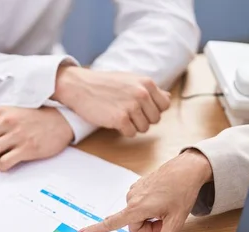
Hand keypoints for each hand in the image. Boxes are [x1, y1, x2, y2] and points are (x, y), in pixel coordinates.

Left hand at [0, 106, 73, 170]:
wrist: (61, 122)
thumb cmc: (35, 118)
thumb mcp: (12, 111)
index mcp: (1, 112)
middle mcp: (7, 122)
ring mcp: (17, 136)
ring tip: (0, 156)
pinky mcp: (27, 149)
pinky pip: (3, 163)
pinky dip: (2, 166)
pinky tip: (9, 162)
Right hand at [52, 66, 170, 136]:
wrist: (80, 86)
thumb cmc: (105, 84)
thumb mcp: (131, 80)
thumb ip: (150, 90)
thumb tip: (168, 98)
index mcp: (147, 83)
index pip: (165, 105)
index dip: (153, 110)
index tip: (141, 108)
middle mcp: (142, 94)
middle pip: (155, 119)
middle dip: (143, 119)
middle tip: (127, 113)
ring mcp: (131, 107)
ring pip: (144, 128)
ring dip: (132, 126)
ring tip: (119, 115)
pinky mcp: (120, 119)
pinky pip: (131, 133)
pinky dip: (123, 130)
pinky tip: (113, 121)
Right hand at [79, 150, 212, 231]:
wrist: (187, 168)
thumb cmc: (183, 192)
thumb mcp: (176, 222)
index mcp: (137, 208)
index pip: (112, 223)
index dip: (97, 229)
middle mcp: (131, 199)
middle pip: (133, 225)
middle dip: (148, 227)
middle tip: (165, 218)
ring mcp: (134, 191)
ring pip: (136, 215)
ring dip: (149, 216)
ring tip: (165, 206)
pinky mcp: (137, 185)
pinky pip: (138, 204)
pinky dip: (148, 206)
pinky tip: (161, 198)